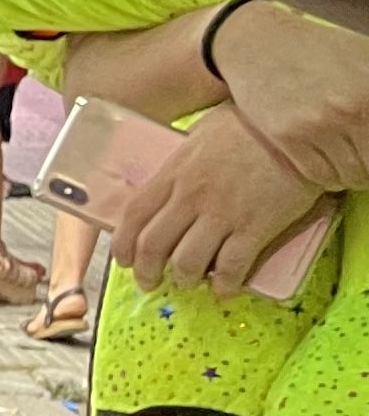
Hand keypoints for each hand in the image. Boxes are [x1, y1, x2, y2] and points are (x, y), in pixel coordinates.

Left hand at [119, 106, 328, 295]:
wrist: (292, 128)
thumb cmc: (247, 125)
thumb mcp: (199, 136)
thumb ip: (181, 163)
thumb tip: (170, 180)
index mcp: (173, 173)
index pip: (134, 215)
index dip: (123, 243)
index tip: (124, 260)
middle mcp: (190, 197)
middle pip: (153, 245)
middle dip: (147, 271)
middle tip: (150, 283)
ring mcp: (221, 214)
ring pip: (188, 262)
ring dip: (185, 279)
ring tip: (189, 283)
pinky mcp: (255, 228)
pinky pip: (232, 267)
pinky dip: (225, 285)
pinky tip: (225, 289)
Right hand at [213, 2, 368, 193]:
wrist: (257, 41)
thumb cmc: (318, 48)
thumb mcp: (365, 56)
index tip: (368, 147)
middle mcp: (350, 109)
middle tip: (362, 158)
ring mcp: (317, 124)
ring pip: (350, 176)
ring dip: (351, 174)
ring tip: (346, 161)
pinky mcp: (287, 136)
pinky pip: (319, 176)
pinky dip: (327, 177)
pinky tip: (325, 163)